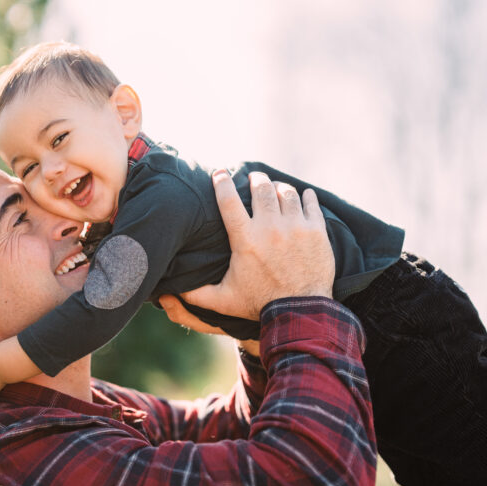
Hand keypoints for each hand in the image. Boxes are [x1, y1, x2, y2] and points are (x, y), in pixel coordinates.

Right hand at [176, 170, 333, 320]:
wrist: (299, 312)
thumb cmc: (259, 304)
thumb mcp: (223, 299)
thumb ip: (196, 294)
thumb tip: (170, 291)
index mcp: (245, 239)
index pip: (228, 200)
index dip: (222, 182)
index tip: (220, 173)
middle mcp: (270, 228)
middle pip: (261, 188)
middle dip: (256, 179)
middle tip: (254, 179)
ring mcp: (295, 227)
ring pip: (286, 192)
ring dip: (279, 187)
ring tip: (276, 188)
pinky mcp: (316, 231)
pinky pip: (310, 202)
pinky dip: (305, 196)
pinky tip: (302, 196)